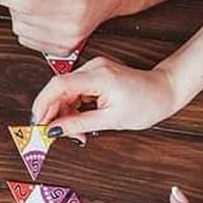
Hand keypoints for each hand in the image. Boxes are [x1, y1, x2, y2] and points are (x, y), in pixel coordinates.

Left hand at [0, 0, 128, 54]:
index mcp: (73, 2)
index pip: (25, 3)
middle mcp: (71, 26)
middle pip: (20, 17)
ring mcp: (68, 41)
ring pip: (20, 29)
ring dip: (17, 12)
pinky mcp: (63, 49)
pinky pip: (27, 39)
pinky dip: (25, 24)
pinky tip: (37, 11)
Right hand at [31, 56, 180, 139]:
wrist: (166, 90)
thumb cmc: (147, 104)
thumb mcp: (111, 120)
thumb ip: (79, 124)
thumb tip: (54, 130)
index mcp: (99, 77)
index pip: (58, 85)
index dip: (42, 104)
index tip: (36, 123)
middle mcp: (93, 67)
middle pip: (59, 89)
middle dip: (54, 113)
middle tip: (57, 135)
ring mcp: (93, 68)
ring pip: (65, 91)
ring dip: (65, 112)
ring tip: (76, 132)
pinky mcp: (95, 73)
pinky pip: (74, 90)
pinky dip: (73, 106)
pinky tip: (79, 119)